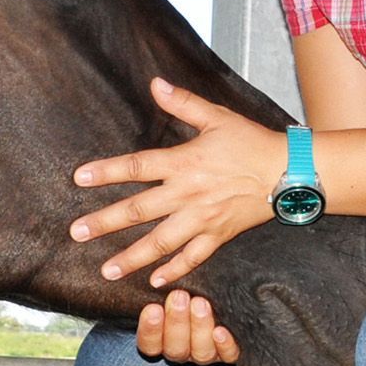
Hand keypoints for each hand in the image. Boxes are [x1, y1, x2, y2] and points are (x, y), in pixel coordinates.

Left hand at [70, 78, 281, 288]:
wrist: (288, 171)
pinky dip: (174, 270)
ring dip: (132, 257)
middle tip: (77, 232)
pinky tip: (155, 281)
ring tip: (106, 270)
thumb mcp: (217, 116)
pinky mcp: (218, 235)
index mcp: (183, 163)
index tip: (79, 178)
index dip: (107, 171)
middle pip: (139, 210)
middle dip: (105, 223)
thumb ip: (183, 103)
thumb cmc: (251, 142)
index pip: (137, 167)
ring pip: (160, 242)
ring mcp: (202, 219)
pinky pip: (193, 258)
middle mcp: (187, 194)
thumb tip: (155, 83)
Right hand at [137, 290, 240, 364]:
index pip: (148, 345)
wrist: (220, 297)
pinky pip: (228, 356)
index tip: (152, 308)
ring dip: (198, 328)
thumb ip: (151, 286)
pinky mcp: (229, 351)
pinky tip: (222, 330)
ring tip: (200, 303)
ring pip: (199, 353)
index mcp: (161, 341)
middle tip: (178, 296)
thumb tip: (119, 268)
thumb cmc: (182, 288)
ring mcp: (206, 353)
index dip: (150, 330)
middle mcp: (182, 350)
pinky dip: (224, 345)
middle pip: (174, 349)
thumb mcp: (163, 287)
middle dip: (176, 323)